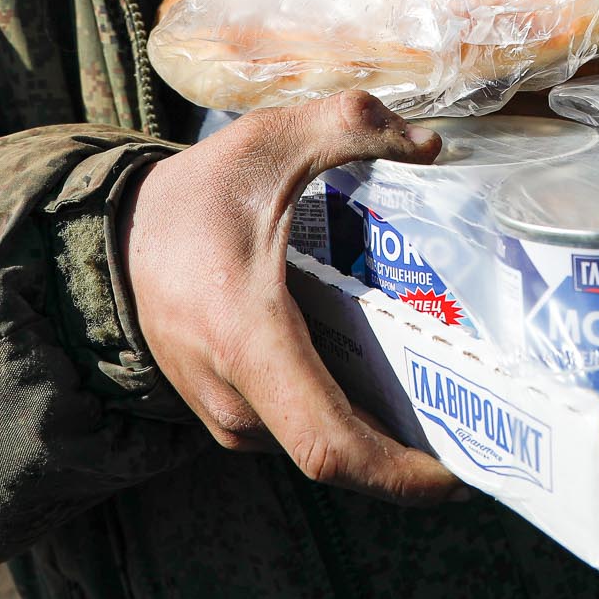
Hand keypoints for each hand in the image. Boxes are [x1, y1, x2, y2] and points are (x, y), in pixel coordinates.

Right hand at [120, 91, 461, 503]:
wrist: (111, 236)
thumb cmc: (193, 196)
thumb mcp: (269, 141)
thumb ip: (350, 125)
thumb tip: (429, 145)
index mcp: (248, 341)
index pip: (329, 444)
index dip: (398, 474)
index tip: (461, 474)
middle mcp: (235, 398)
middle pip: (339, 453)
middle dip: (412, 454)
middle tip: (486, 425)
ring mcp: (227, 415)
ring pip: (322, 444)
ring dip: (383, 433)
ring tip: (454, 400)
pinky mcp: (230, 412)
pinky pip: (301, 430)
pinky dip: (351, 418)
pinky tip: (397, 384)